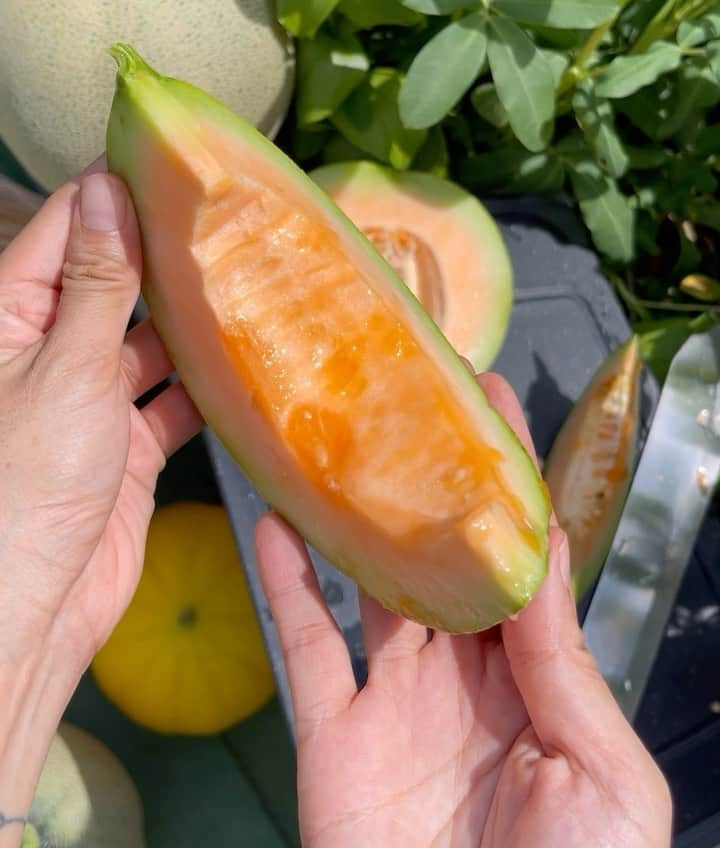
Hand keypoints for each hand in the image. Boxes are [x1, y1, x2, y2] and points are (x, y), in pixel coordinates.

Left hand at [0, 166, 200, 834]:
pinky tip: (251, 361)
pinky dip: (208, 384)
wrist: (29, 615)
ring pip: (149, 336)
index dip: (119, 187)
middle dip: (168, 250)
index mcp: (10, 314)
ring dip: (194, 317)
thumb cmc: (23, 489)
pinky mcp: (126, 444)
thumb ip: (99, 282)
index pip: (69, 225)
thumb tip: (108, 190)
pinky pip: (172, 397)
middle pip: (113, 276)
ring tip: (256, 277)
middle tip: (237, 215)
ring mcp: (89, 396)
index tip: (177, 155)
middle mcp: (48, 347)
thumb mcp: (67, 368)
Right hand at [257, 374, 671, 847]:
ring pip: (371, 589)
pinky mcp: (333, 737)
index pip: (523, 565)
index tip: (495, 404)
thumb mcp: (606, 782)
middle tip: (410, 401)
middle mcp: (465, 683)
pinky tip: (275, 523)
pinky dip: (285, 584)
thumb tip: (542, 563)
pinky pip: (304, 648)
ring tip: (340, 443)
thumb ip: (569, 668)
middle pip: (443, 563)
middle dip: (430, 485)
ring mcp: (395, 705)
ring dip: (356, 520)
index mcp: (539, 687)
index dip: (511, 486)